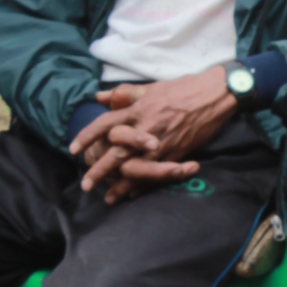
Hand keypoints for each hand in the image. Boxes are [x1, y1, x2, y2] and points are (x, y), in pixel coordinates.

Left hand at [71, 68, 234, 196]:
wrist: (213, 95)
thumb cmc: (182, 89)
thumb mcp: (149, 88)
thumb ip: (123, 94)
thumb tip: (98, 97)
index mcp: (137, 109)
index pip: (105, 123)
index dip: (88, 136)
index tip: (73, 149)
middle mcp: (146, 127)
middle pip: (117, 151)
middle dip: (100, 169)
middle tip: (86, 185)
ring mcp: (162, 141)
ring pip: (136, 167)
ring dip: (121, 184)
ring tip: (108, 198)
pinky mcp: (176, 151)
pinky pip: (157, 171)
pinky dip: (145, 184)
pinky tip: (134, 194)